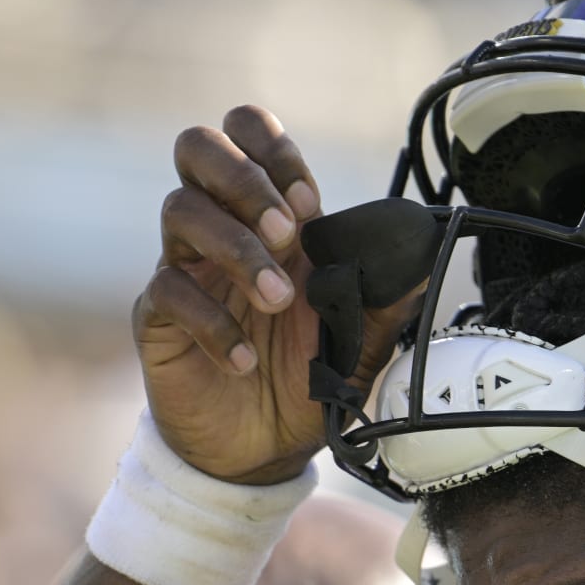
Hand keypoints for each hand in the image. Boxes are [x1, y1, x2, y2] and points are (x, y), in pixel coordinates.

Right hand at [132, 105, 421, 484]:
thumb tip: (424, 249)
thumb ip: (390, 293)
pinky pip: (168, 290)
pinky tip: (245, 360)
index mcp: (272, 219)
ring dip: (238, 249)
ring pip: (180, 210)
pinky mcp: (159, 316)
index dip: (276, 151)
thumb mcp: (363, 338)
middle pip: (197, 147)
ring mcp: (188, 269)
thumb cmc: (307, 381)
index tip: (311, 201)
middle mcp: (223, 230)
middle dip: (244, 177)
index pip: (249, 135)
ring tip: (276, 301)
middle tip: (287, 232)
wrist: (265, 449)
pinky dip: (213, 322)